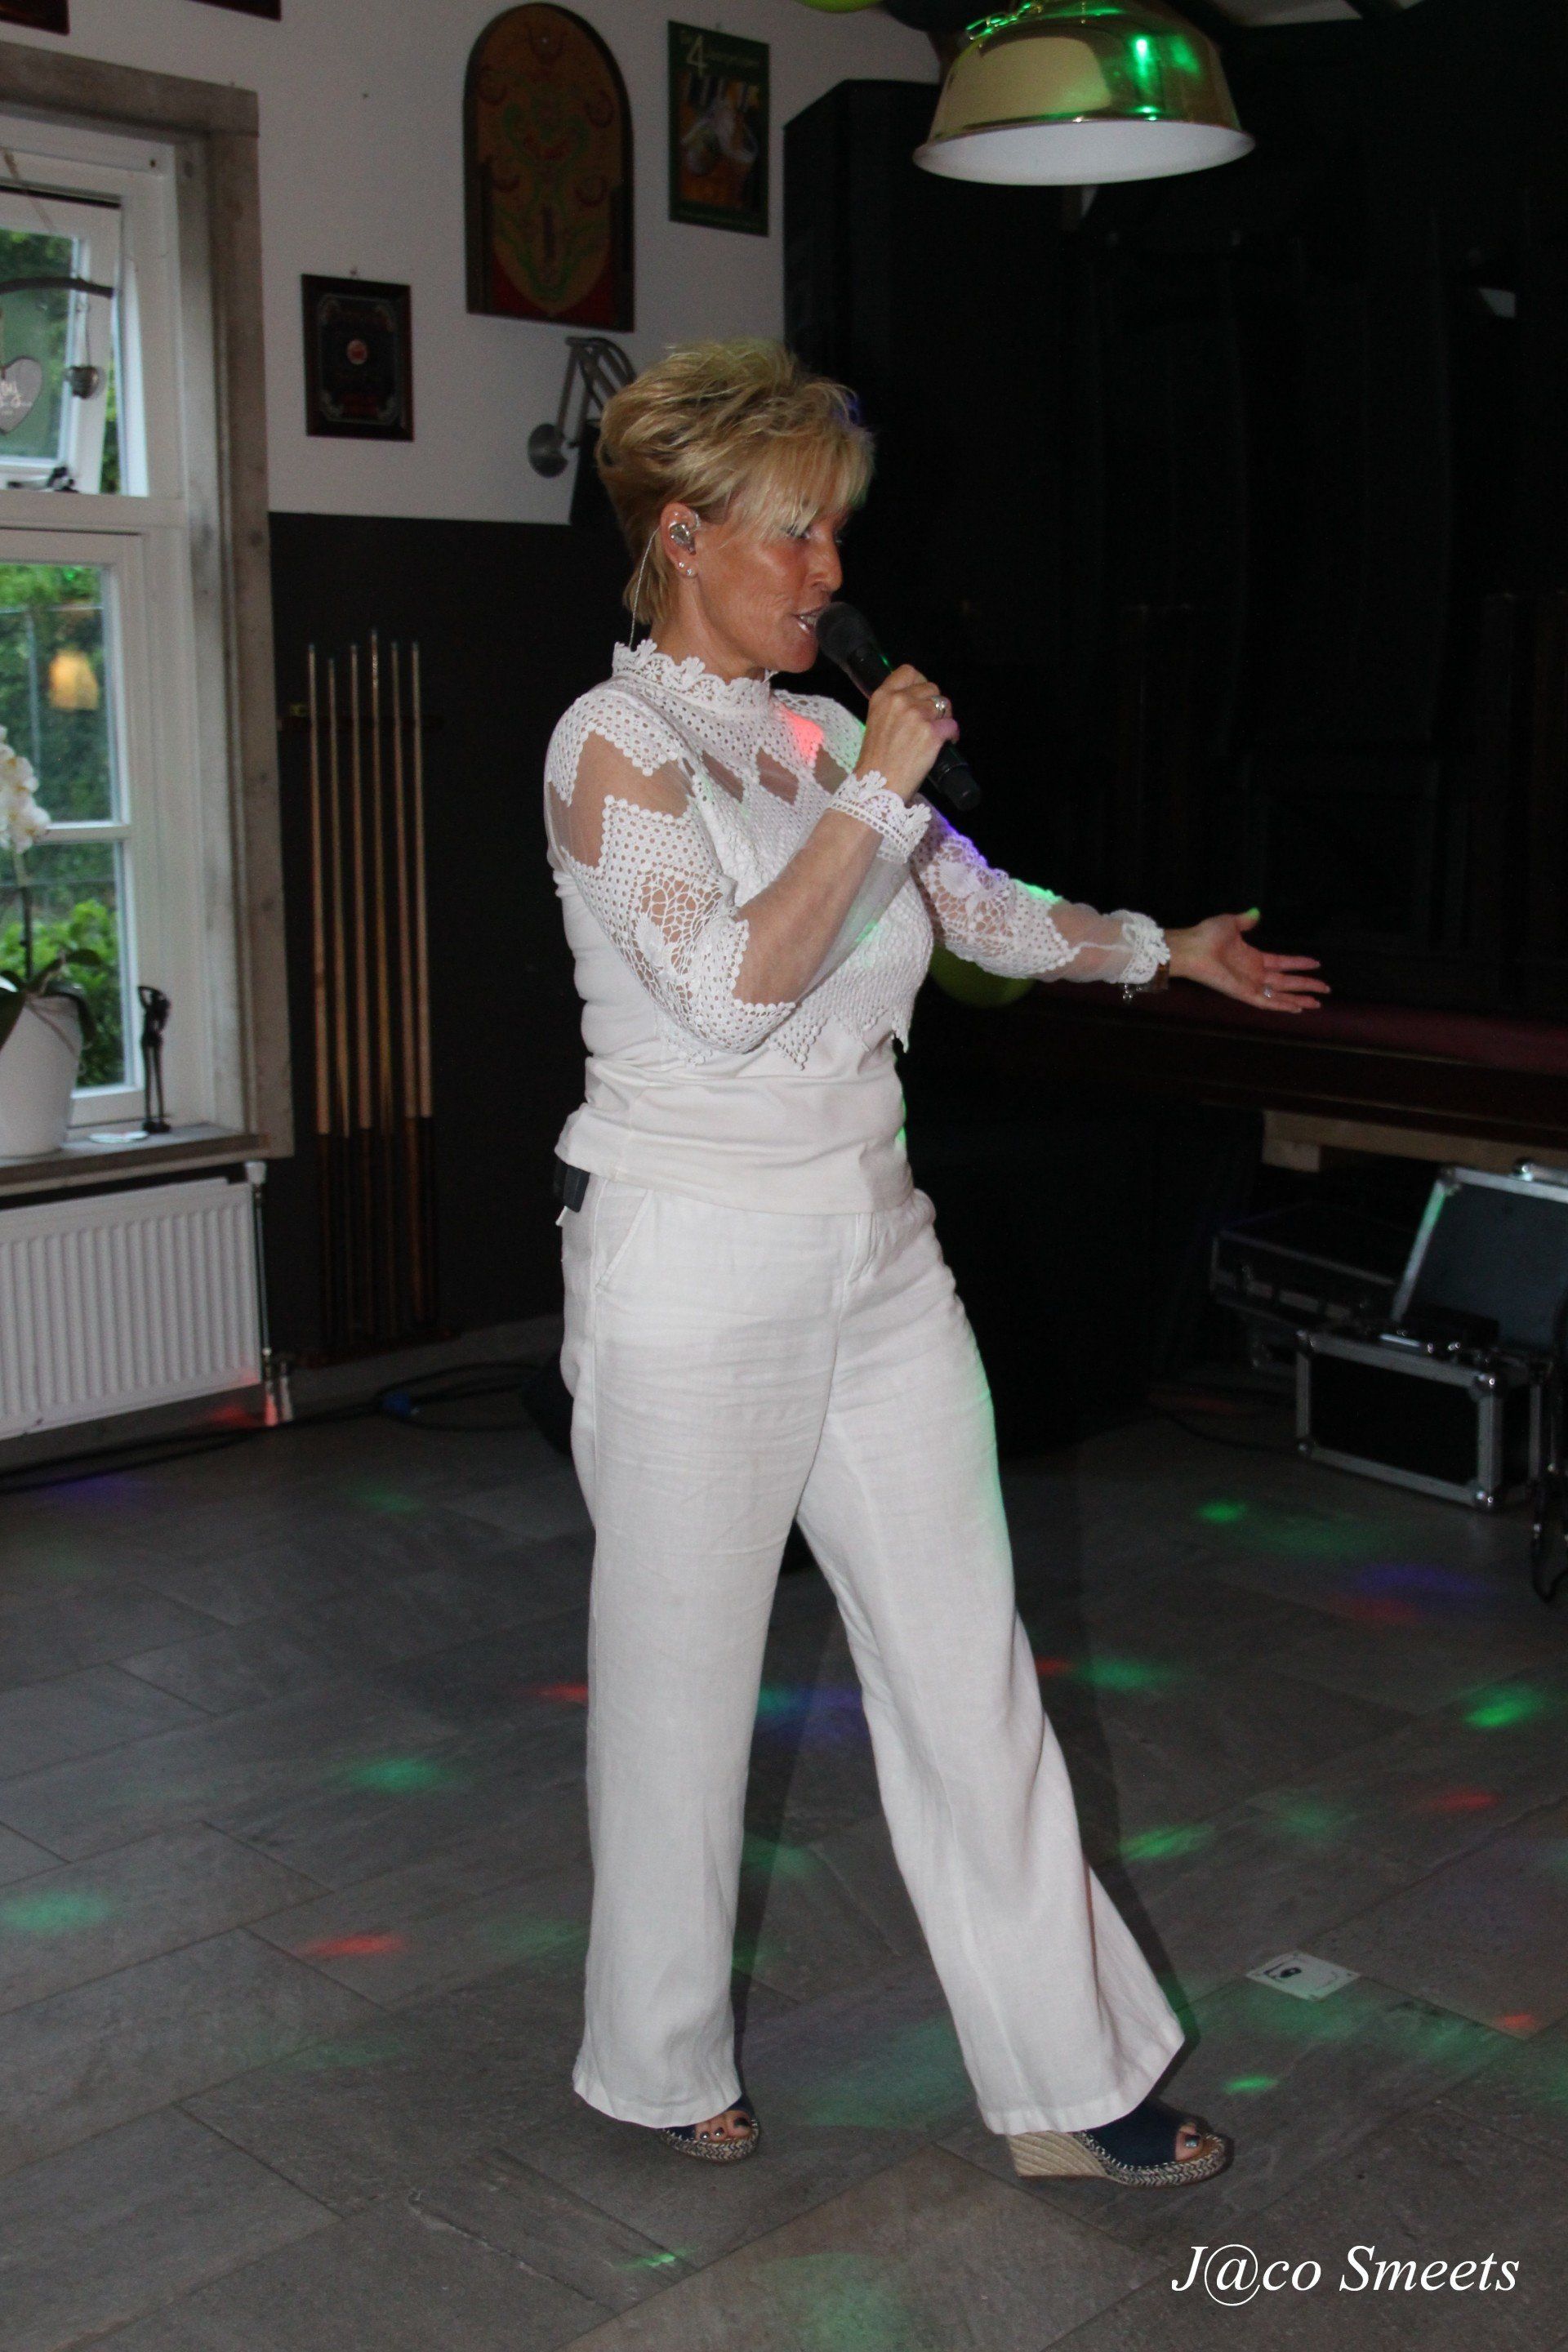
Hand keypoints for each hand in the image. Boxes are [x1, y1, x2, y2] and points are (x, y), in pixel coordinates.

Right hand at [855, 664, 958, 802]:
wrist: (877, 787)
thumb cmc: (875, 761)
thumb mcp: (876, 723)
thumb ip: (892, 708)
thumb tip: (915, 703)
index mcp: (882, 697)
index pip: (908, 671)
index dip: (920, 682)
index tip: (923, 695)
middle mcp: (900, 702)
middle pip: (931, 687)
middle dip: (934, 703)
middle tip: (931, 721)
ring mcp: (917, 716)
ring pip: (944, 704)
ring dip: (944, 718)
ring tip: (938, 733)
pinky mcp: (932, 733)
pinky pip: (952, 726)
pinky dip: (952, 735)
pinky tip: (945, 744)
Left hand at [1164, 910, 1328, 1013]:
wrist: (1192, 947)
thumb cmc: (1206, 936)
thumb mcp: (1230, 923)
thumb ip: (1245, 921)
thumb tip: (1255, 914)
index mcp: (1252, 958)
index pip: (1282, 963)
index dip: (1299, 964)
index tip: (1316, 963)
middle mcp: (1253, 974)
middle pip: (1287, 982)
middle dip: (1307, 985)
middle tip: (1326, 989)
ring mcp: (1250, 985)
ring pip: (1281, 994)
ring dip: (1300, 998)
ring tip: (1318, 1003)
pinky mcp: (1243, 993)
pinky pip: (1267, 1002)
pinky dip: (1282, 1005)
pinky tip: (1298, 1008)